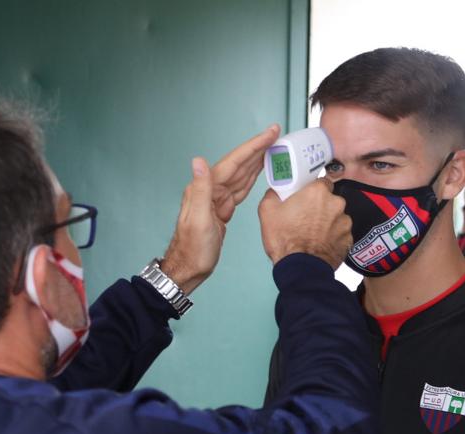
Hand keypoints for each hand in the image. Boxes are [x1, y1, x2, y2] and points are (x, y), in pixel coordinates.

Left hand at [161, 124, 280, 292]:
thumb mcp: (197, 220)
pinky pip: (240, 189)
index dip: (252, 147)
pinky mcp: (222, 209)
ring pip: (241, 174)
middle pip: (239, 164)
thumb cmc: (193, 249)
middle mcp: (210, 189)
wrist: (189, 268)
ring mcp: (217, 199)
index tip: (269, 134)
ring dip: (257, 160)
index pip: (233, 162)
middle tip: (276, 134)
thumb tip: (198, 161)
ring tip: (273, 148)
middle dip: (258, 148)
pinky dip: (251, 178)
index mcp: (206, 189)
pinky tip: (258, 172)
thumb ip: (200, 189)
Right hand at [257, 178, 351, 268]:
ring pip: (336, 217)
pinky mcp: (349, 240)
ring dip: (327, 222)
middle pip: (330, 200)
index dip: (312, 190)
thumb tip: (276, 191)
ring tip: (313, 234)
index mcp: (318, 192)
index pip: (321, 182)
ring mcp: (345, 223)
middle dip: (320, 207)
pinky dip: (333, 237)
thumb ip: (273, 194)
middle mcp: (336, 204)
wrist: (300, 269)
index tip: (305, 198)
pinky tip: (320, 244)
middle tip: (306, 218)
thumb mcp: (267, 211)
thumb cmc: (285, 239)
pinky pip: (340, 234)